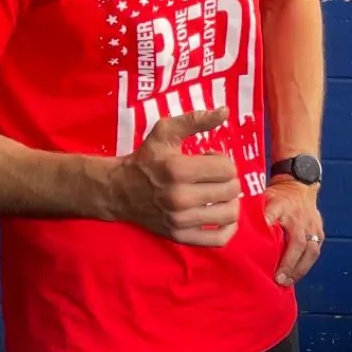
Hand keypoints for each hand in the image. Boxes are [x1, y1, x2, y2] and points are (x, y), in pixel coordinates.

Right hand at [109, 106, 240, 246]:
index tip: (208, 160)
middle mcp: (180, 198)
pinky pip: (218, 239)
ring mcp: (180, 221)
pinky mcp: (180, 237)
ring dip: (230, 201)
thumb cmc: (146, 159)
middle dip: (227, 179)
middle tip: (213, 176)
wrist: (119, 190)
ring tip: (218, 194)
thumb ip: (195, 120)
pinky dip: (228, 229)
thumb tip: (225, 111)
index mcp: (178, 170)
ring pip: (230, 214)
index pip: (227, 169)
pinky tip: (222, 215)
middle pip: (231, 190)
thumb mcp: (165, 132)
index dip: (222, 161)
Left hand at [264, 173, 324, 286]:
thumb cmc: (279, 196)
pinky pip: (314, 252)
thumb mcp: (264, 197)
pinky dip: (305, 266)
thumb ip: (253, 212)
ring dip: (299, 269)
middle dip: (289, 263)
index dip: (267, 226)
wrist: (300, 186)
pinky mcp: (320, 233)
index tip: (261, 240)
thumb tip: (233, 229)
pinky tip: (295, 276)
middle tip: (278, 278)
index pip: (273, 215)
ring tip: (287, 282)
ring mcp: (313, 226)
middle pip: (298, 243)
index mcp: (282, 206)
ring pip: (310, 251)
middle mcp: (300, 218)